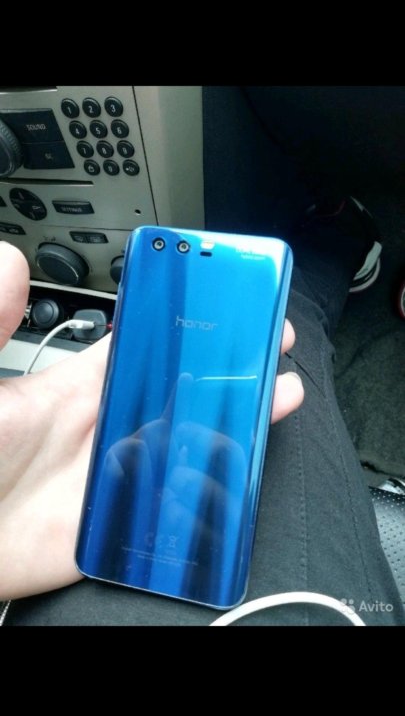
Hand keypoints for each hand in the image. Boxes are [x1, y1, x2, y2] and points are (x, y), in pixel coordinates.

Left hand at [0, 243, 302, 599]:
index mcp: (77, 387)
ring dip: (233, 426)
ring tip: (277, 399)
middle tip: (273, 347)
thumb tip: (11, 262)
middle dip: (230, 368)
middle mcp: (105, 428)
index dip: (187, 320)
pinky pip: (173, 511)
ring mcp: (115, 478)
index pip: (144, 344)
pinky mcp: (117, 528)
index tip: (230, 297)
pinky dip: (209, 498)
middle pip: (182, 393)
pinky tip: (238, 483)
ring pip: (188, 447)